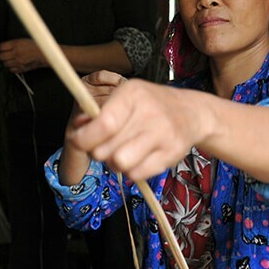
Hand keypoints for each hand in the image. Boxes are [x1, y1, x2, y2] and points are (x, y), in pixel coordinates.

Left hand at [0, 38, 42, 73]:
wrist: (44, 54)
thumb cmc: (35, 46)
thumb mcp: (23, 40)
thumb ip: (12, 44)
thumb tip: (3, 47)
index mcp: (16, 44)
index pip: (1, 47)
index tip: (0, 49)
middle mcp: (16, 53)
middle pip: (1, 57)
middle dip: (2, 56)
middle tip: (4, 55)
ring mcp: (19, 62)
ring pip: (5, 64)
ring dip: (7, 62)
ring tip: (10, 60)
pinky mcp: (22, 68)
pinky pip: (11, 70)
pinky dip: (11, 68)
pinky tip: (15, 64)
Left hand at [66, 79, 203, 181]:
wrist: (192, 112)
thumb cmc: (151, 105)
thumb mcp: (126, 97)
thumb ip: (100, 113)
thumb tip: (77, 128)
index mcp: (133, 94)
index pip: (103, 124)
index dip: (85, 138)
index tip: (79, 141)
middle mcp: (149, 113)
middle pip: (106, 148)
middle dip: (99, 151)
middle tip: (106, 145)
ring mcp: (162, 134)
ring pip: (120, 163)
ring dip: (115, 163)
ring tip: (121, 153)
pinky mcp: (171, 153)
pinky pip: (137, 174)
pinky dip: (132, 171)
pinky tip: (138, 158)